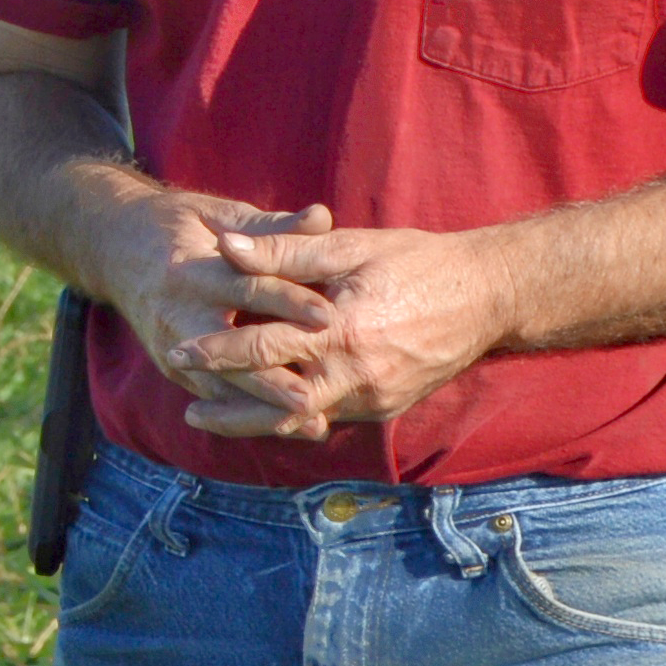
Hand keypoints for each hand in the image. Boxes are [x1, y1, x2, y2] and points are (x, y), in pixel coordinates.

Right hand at [72, 190, 346, 433]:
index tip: (329, 317)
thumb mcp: (221, 216)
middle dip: (272, 377)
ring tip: (309, 424)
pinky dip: (246, 415)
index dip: (288, 301)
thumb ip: (272, 226)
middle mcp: (177, 312)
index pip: (247, 287)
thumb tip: (322, 216)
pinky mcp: (171, 366)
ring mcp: (170, 345)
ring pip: (220, 384)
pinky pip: (210, 397)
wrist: (113, 247)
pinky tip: (283, 428)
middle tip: (312, 396)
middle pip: (230, 349)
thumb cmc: (179, 225)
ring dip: (264, 408)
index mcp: (193, 268)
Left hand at [170, 222, 504, 438]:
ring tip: (216, 417)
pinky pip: (330, 417)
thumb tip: (224, 246)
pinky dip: (297, 416)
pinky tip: (270, 411)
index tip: (178, 352)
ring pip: (303, 419)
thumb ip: (283, 252)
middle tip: (188, 409)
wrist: (487, 298)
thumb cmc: (416, 262)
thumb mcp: (348, 247)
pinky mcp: (385, 409)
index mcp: (342, 331)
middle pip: (277, 406)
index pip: (264, 350)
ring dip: (259, 419)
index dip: (217, 352)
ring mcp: (374, 399)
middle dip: (230, 410)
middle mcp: (356, 376)